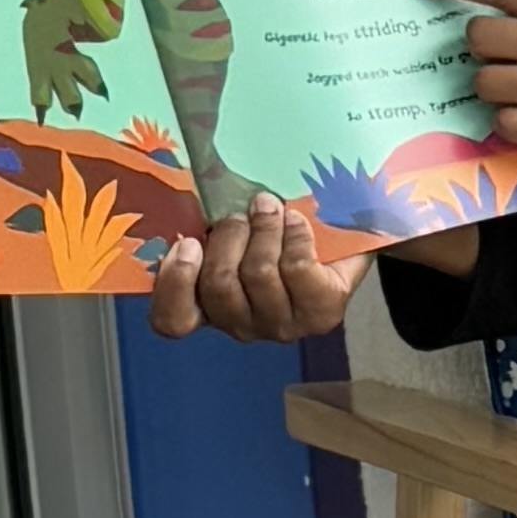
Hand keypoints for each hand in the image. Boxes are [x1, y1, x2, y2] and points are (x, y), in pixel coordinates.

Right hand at [147, 193, 361, 343]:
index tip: (187, 243)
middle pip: (220, 283)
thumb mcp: (236, 229)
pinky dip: (295, 236)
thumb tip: (197, 192)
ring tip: (269, 208)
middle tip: (238, 213)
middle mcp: (242, 325)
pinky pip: (297, 269)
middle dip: (229, 236)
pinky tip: (296, 220)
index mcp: (210, 309)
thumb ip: (206, 224)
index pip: (173, 321)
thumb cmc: (277, 238)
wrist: (342, 243)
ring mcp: (282, 325)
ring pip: (259, 274)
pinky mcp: (319, 315)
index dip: (175, 282)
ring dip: (264, 230)